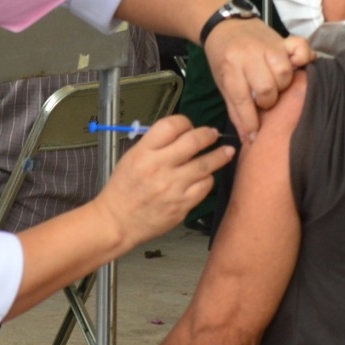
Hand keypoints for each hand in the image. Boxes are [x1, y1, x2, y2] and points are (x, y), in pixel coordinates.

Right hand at [97, 116, 234, 247]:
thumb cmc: (123, 190)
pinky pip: (205, 186)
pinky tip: (207, 176)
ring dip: (219, 156)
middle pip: (193, 141)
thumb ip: (154, 145)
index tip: (190, 126)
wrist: (118, 222)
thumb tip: (181, 135)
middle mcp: (159, 167)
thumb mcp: (131, 158)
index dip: (185, 122)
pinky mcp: (182, 205)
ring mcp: (172, 187)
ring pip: (205, 164)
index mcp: (143, 152)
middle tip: (213, 134)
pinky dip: (208, 179)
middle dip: (208, 135)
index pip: (171, 126)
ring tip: (227, 152)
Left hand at [204, 17, 309, 140]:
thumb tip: (248, 138)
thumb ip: (235, 109)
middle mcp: (250, 54)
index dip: (250, 122)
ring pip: (284, 72)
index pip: (242, 99)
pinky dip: (303, 59)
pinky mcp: (283, 38)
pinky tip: (296, 67)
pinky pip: (301, 48)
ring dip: (283, 84)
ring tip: (277, 86)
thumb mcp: (222, 82)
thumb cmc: (223, 57)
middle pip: (267, 87)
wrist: (224, 24)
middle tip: (264, 101)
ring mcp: (269, 45)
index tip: (254, 135)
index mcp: (230, 66)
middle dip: (268, 101)